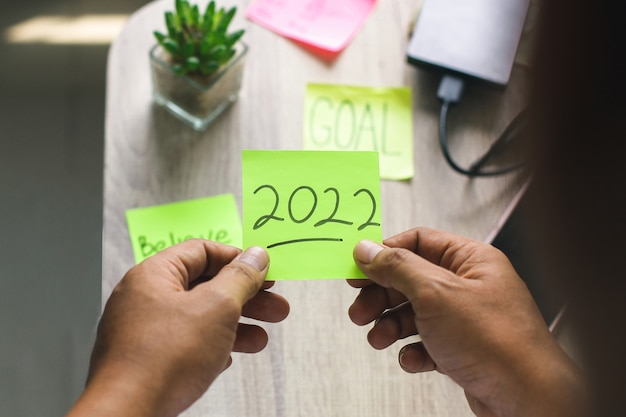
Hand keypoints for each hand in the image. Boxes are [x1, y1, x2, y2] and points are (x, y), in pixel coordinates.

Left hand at [67, 240, 288, 416]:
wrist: (127, 414)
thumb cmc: (163, 358)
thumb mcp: (217, 307)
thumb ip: (240, 278)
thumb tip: (256, 255)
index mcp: (154, 274)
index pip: (202, 251)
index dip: (238, 259)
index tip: (265, 271)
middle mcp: (144, 298)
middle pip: (205, 286)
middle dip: (245, 298)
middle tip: (275, 307)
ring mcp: (142, 331)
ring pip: (198, 318)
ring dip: (235, 325)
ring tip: (261, 340)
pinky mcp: (145, 360)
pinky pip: (185, 344)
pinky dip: (211, 346)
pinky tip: (229, 357)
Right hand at [348, 227, 586, 416]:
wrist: (527, 398)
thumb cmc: (496, 341)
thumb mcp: (436, 292)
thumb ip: (397, 267)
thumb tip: (368, 249)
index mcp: (471, 260)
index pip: (418, 241)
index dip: (385, 253)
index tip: (358, 268)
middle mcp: (469, 286)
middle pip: (410, 279)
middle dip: (381, 295)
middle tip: (360, 310)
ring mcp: (466, 319)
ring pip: (414, 313)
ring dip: (391, 325)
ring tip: (379, 338)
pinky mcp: (462, 349)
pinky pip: (427, 342)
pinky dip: (413, 350)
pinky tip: (413, 358)